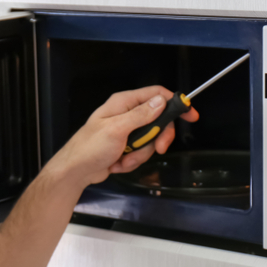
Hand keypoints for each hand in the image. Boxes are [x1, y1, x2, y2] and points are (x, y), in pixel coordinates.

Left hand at [46, 85, 198, 188]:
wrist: (76, 171)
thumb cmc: (90, 147)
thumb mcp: (117, 129)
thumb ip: (141, 115)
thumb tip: (161, 100)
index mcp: (123, 103)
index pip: (156, 95)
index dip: (175, 103)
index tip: (190, 114)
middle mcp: (126, 114)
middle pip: (158, 121)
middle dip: (158, 138)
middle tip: (159, 149)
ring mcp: (126, 131)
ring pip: (150, 140)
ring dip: (140, 154)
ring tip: (123, 158)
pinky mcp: (125, 146)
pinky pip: (140, 152)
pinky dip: (132, 160)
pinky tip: (117, 163)